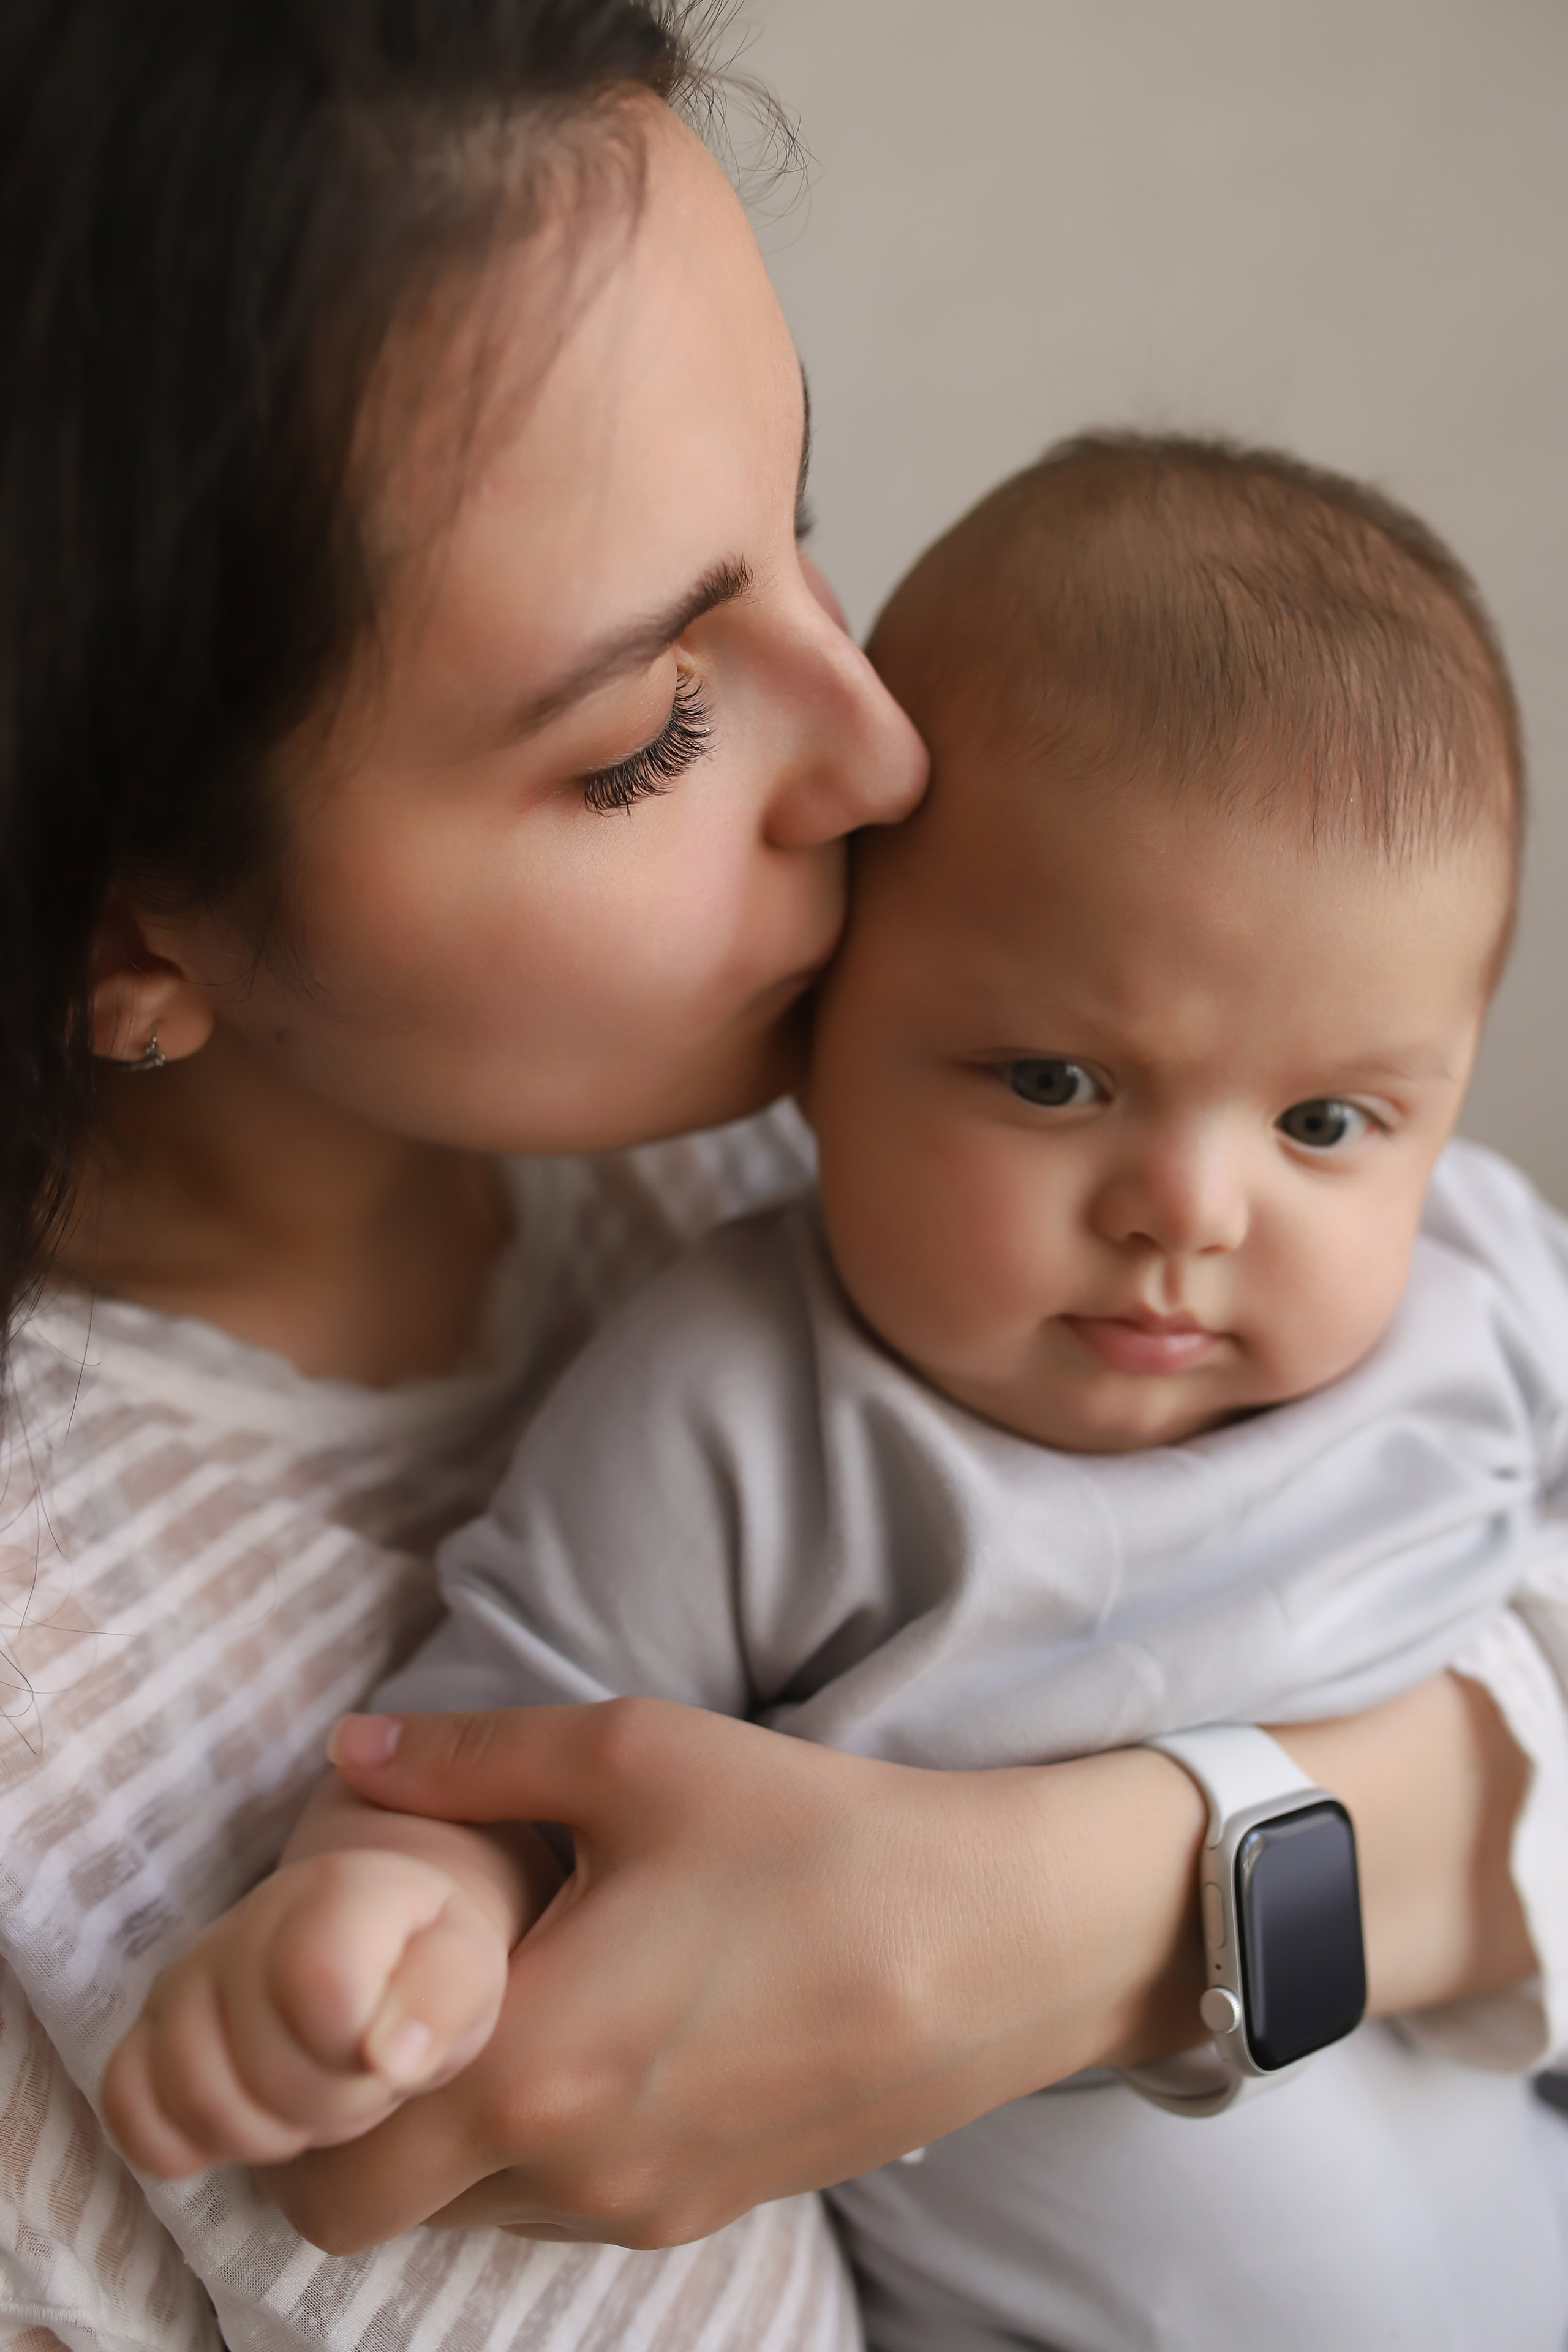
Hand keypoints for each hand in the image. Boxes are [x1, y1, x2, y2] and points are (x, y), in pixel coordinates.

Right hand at [102, 1848, 515, 2176]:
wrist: (376, 1947)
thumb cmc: (430, 1965)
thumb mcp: (470, 1972)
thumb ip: (445, 2003)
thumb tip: (389, 2057)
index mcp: (337, 1894)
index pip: (322, 1990)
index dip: (363, 2054)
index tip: (395, 2049)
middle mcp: (246, 1923)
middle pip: (263, 2071)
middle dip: (333, 2107)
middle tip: (367, 2080)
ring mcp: (187, 1976)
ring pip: (194, 2099)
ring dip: (269, 2133)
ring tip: (317, 2097)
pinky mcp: (146, 2029)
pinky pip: (129, 2110)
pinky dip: (186, 2143)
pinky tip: (251, 2116)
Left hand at [259, 1699, 1207, 2252]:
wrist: (1001, 1937)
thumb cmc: (815, 1835)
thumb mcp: (638, 1755)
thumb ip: (472, 1757)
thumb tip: (352, 1750)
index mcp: (528, 2063)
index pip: (325, 2166)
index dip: (293, 2095)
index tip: (327, 2003)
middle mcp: (569, 2169)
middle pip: (373, 2216)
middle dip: (353, 2128)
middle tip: (401, 2002)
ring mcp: (644, 2207)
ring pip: (471, 2214)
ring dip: (454, 2135)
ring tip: (516, 2000)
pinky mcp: (709, 2210)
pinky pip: (568, 2207)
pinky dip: (543, 2146)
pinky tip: (607, 2028)